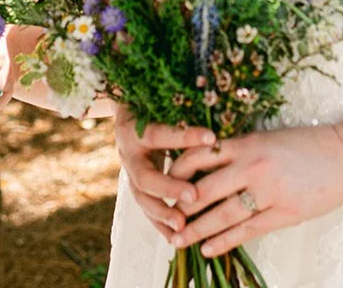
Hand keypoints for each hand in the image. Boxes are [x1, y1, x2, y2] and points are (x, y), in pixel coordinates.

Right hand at [113, 103, 214, 237]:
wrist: (127, 110)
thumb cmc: (153, 103)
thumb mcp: (163, 104)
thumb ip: (183, 114)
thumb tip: (215, 123)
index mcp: (135, 129)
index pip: (159, 134)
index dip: (184, 137)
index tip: (212, 138)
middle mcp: (129, 154)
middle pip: (145, 177)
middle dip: (169, 188)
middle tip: (194, 195)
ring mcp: (129, 173)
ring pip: (143, 198)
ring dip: (163, 213)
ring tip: (183, 224)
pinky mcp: (136, 187)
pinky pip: (146, 210)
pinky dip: (160, 224)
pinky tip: (177, 237)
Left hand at [167, 125, 342, 256]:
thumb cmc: (309, 145)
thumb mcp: (269, 139)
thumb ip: (240, 151)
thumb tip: (207, 165)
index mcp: (247, 143)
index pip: (199, 156)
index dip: (177, 171)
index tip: (165, 181)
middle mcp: (253, 166)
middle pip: (205, 190)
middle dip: (181, 206)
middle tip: (164, 217)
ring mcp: (269, 191)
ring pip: (222, 215)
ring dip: (197, 230)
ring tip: (178, 240)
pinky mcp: (285, 213)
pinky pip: (247, 231)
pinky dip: (224, 241)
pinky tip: (208, 249)